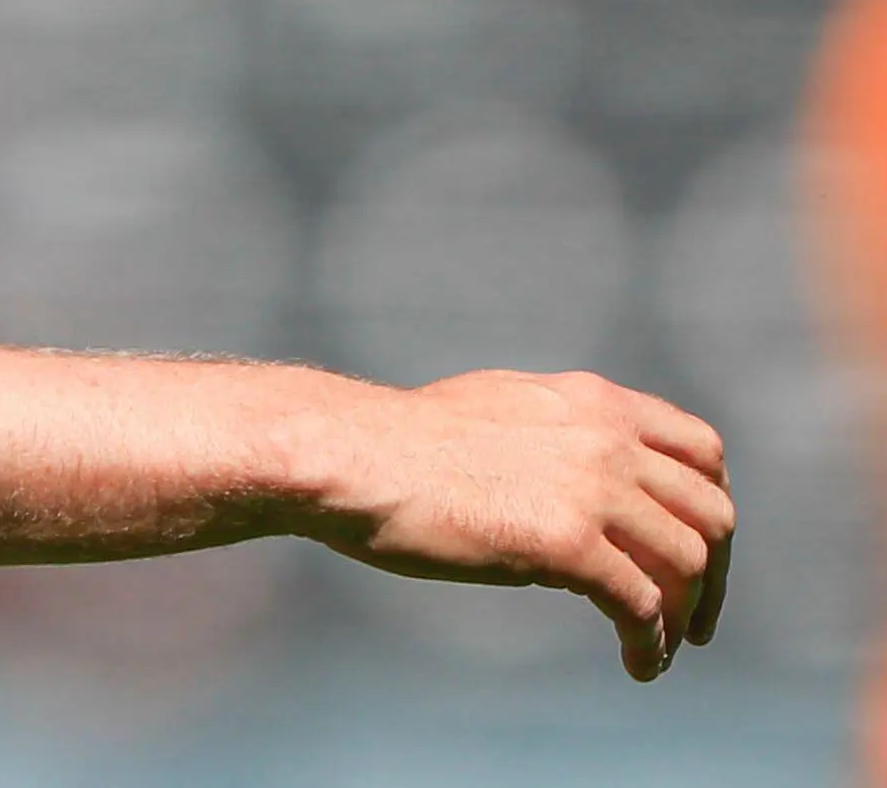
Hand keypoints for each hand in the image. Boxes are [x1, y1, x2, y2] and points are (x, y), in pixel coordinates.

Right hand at [303, 370, 733, 681]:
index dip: (712, 505)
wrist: (353, 456)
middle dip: (713, 573)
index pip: (701, 450)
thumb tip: (570, 463)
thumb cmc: (400, 440)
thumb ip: (555, 431)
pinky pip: (641, 606)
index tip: (700, 547)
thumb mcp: (499, 408)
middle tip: (697, 617)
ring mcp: (592, 489)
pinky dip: (651, 644)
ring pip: (687, 564)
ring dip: (684, 617)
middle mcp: (607, 438)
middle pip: (711, 513)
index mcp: (592, 401)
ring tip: (663, 648)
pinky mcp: (567, 544)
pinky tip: (639, 665)